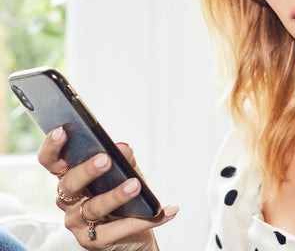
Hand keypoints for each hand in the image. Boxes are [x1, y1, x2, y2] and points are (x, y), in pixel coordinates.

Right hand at [38, 127, 178, 250]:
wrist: (136, 234)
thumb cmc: (125, 197)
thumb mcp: (126, 173)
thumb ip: (124, 159)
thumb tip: (123, 147)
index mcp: (71, 177)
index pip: (53, 161)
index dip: (52, 147)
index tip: (62, 131)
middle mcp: (69, 200)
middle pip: (70, 184)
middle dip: (87, 170)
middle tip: (105, 160)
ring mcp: (78, 222)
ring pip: (94, 207)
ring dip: (117, 195)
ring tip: (136, 185)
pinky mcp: (94, 240)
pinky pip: (119, 229)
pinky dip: (144, 219)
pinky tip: (166, 210)